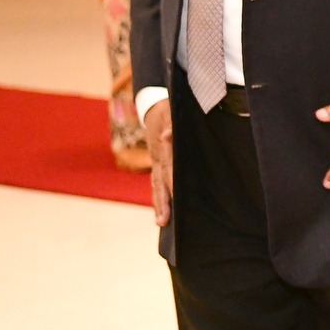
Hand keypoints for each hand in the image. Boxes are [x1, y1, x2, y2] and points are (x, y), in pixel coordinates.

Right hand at [144, 98, 173, 226]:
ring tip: (161, 223)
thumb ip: (171, 124)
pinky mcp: (157, 163)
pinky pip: (157, 183)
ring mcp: (155, 161)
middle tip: (163, 221)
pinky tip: (163, 211)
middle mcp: (156, 157)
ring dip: (159, 203)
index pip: (168, 166)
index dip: (172, 181)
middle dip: (162, 201)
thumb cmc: (168, 108)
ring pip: (156, 185)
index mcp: (162, 145)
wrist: (154, 107)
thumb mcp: (171, 111)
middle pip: (158, 182)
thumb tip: (167, 136)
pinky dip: (159, 197)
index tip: (176, 195)